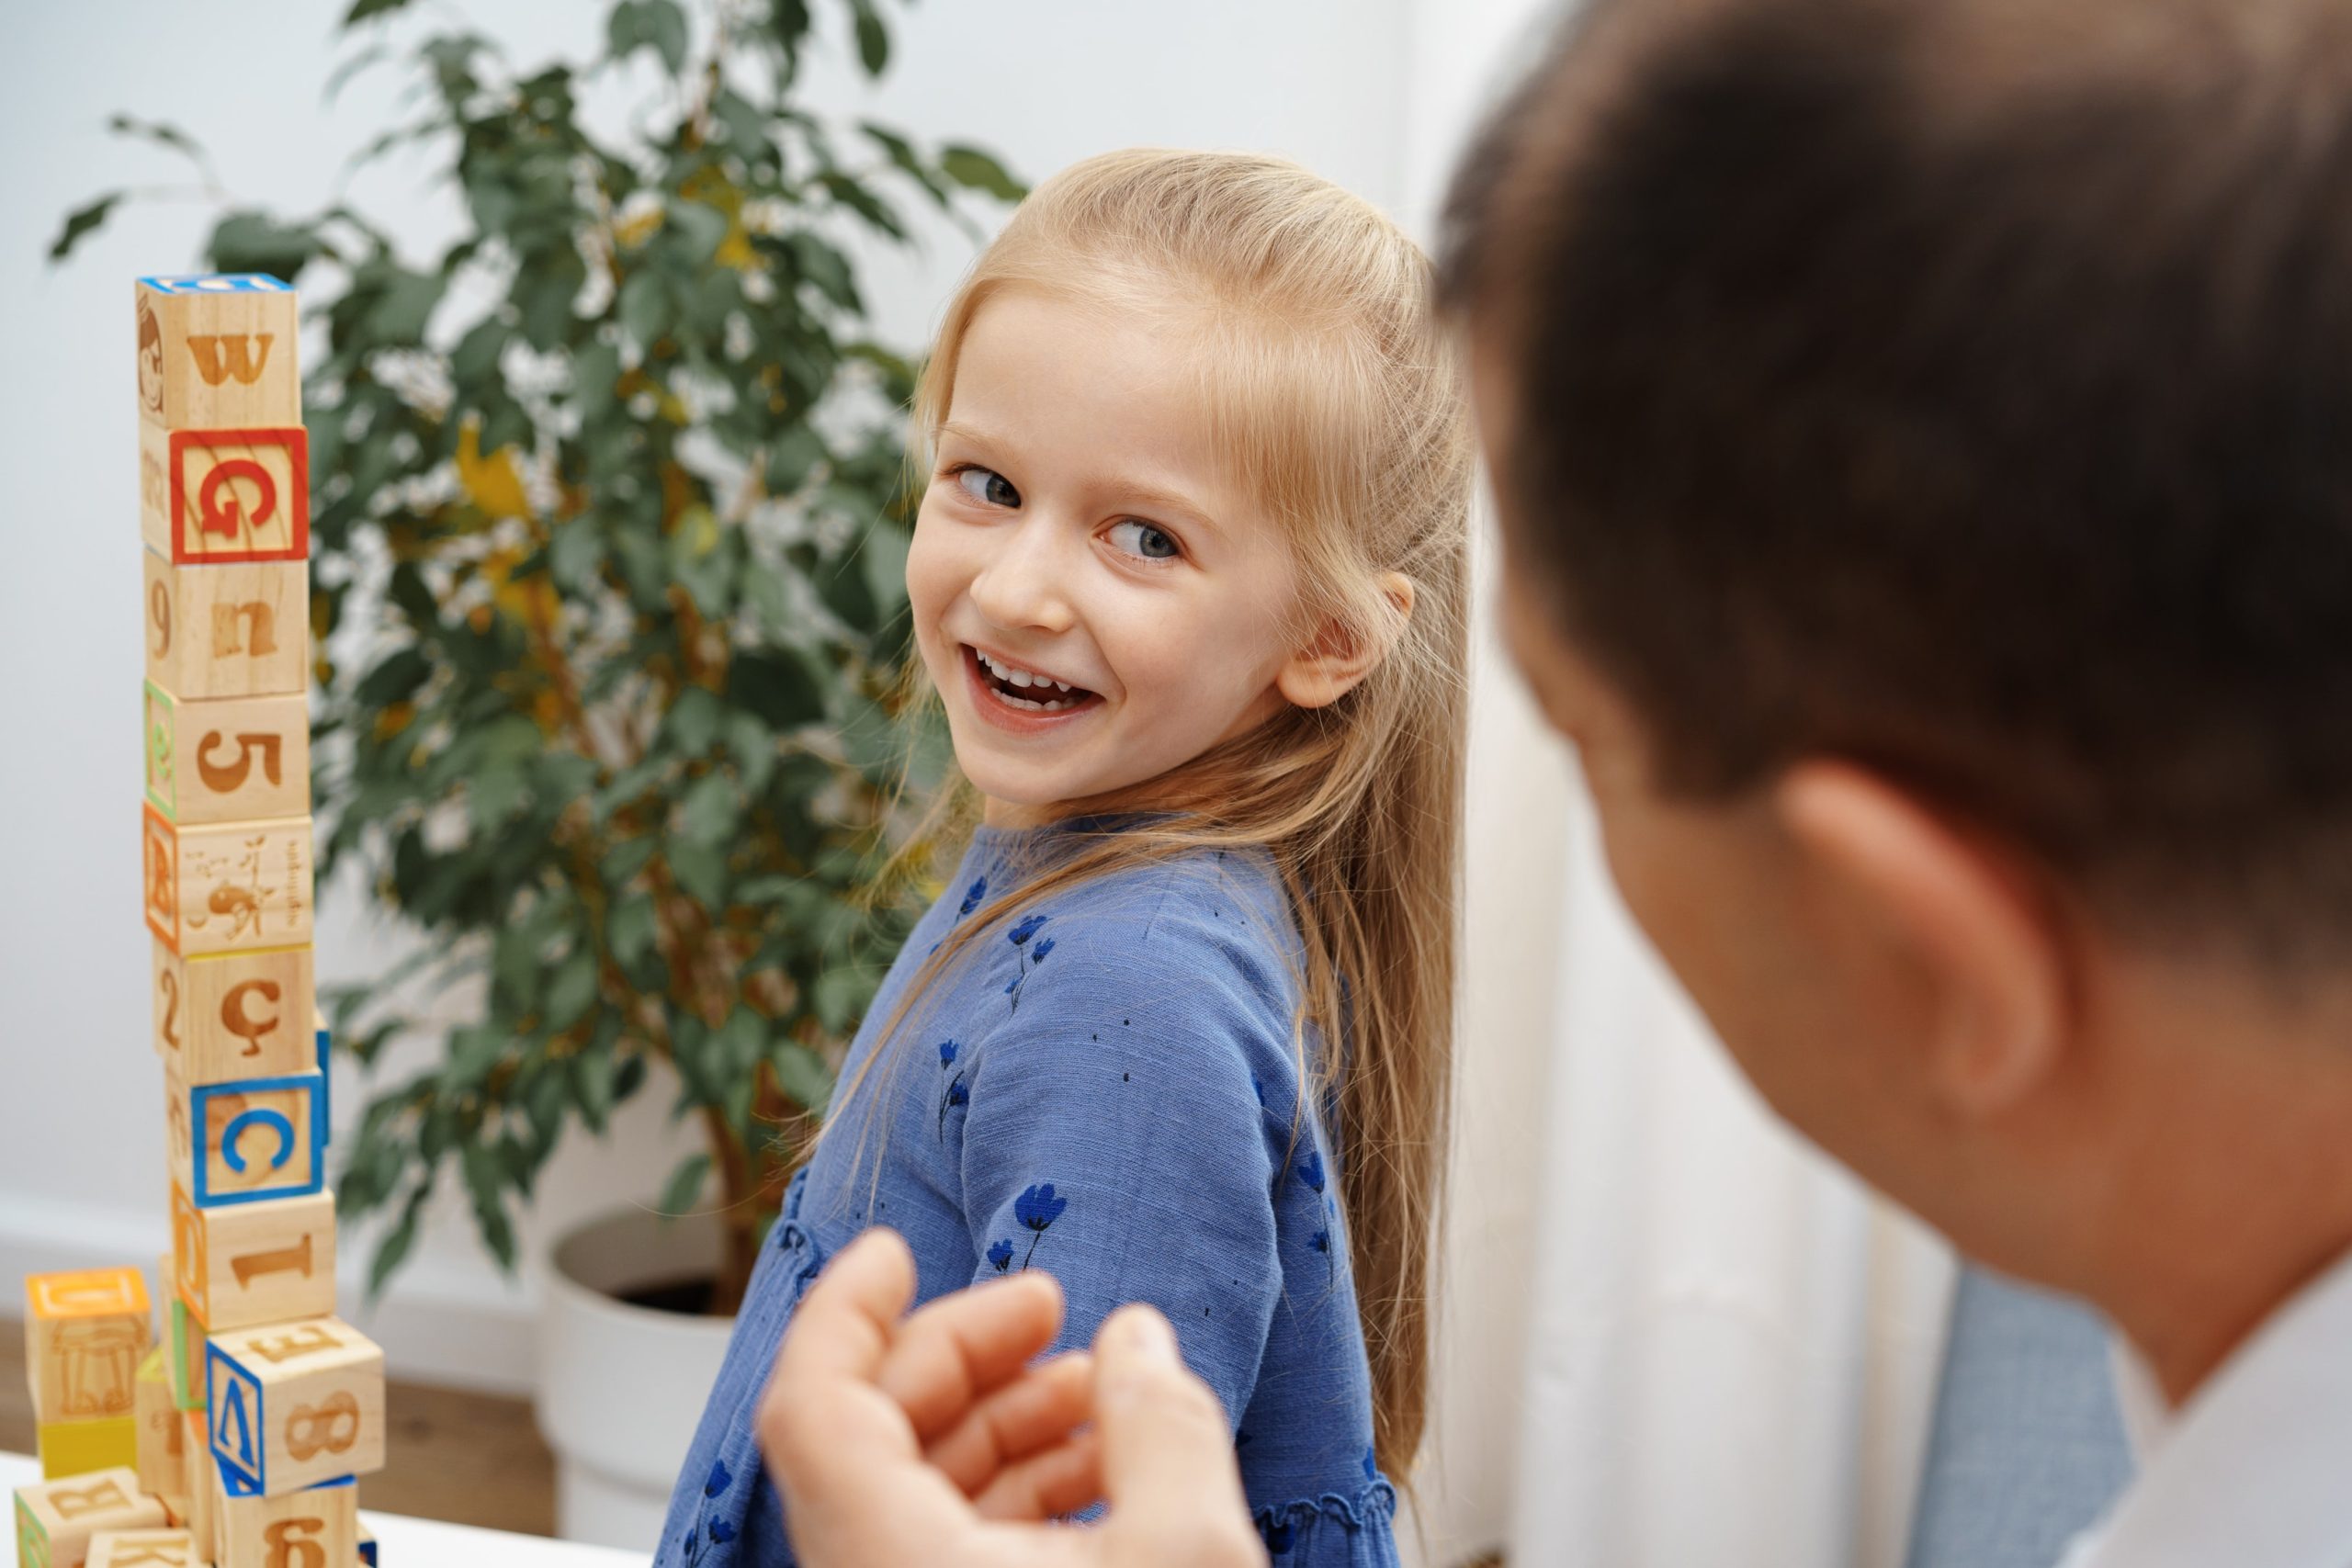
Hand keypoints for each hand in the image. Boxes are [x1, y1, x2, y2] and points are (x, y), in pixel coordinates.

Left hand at [759, 1228, 1266, 1567]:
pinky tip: (1106, 1477)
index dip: (845, 1309)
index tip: (894, 1248)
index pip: (811, 1406)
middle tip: (1051, 1308)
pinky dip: (1014, 1502)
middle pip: (868, 1437)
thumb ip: (1161, 1426)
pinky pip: (947, 1554)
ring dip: (1002, 1426)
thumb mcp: (1191, 1555)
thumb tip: (1138, 1336)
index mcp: (890, 1562)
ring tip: (1105, 1394)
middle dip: (964, 1355)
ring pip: (911, 1498)